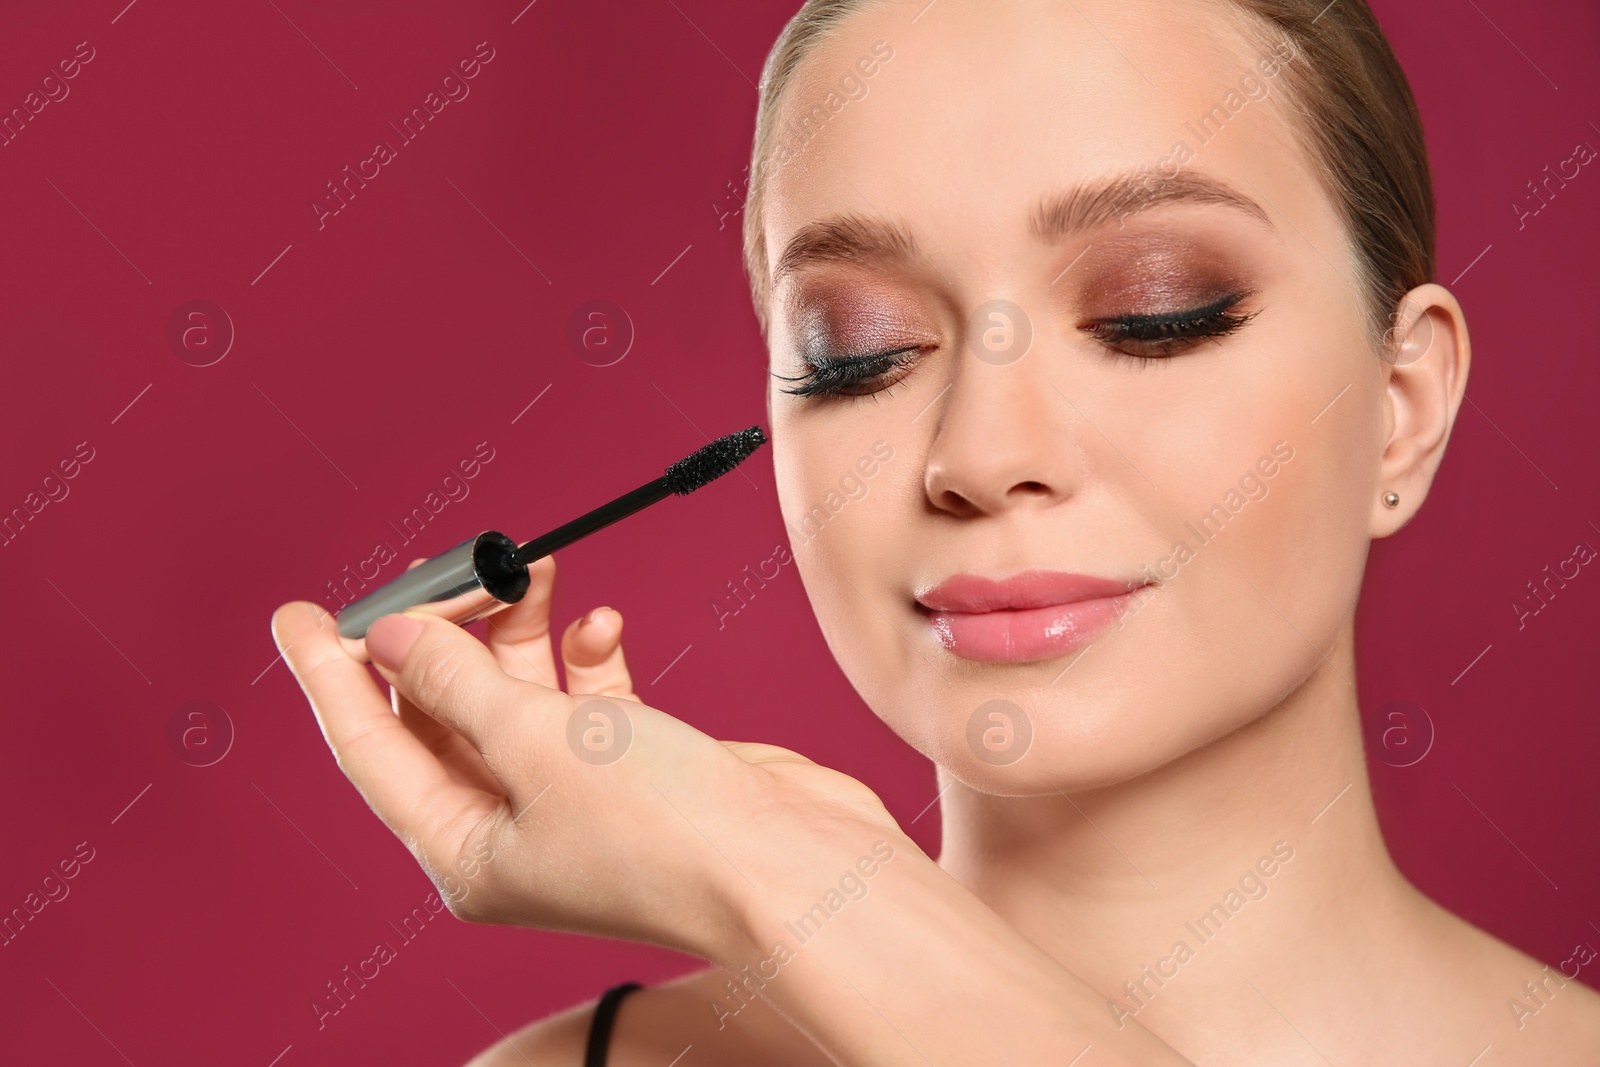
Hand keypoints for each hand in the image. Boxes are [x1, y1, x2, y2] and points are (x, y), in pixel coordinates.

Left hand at [270, 554, 904, 962]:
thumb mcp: (538, 742)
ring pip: (515, 695)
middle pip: (443, 714)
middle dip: (446, 635)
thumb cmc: (669, 830)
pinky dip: (585, 656)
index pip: (371, 750)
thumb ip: (460, 680)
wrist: (794, 866)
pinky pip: (582, 699)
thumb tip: (395, 637)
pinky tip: (600, 624)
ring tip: (533, 568)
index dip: (328, 677)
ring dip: (521, 630)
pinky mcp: (629, 767)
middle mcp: (510, 828)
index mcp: (465, 851)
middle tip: (454, 567)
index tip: (296, 613)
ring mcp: (571, 797)